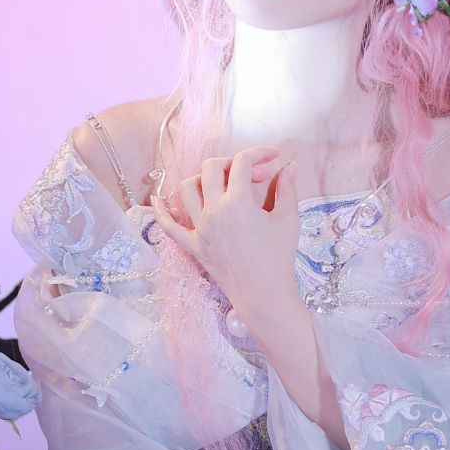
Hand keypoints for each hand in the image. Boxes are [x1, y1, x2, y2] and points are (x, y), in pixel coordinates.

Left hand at [148, 146, 299, 322]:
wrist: (264, 295)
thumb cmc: (279, 259)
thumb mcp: (288, 220)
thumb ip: (288, 189)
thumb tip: (291, 167)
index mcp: (238, 202)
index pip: (243, 162)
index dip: (259, 153)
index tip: (273, 157)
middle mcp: (214, 211)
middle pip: (211, 168)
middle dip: (231, 162)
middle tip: (250, 174)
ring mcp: (199, 228)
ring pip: (188, 189)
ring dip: (203, 179)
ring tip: (221, 184)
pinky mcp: (193, 245)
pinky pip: (169, 226)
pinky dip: (161, 211)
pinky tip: (158, 198)